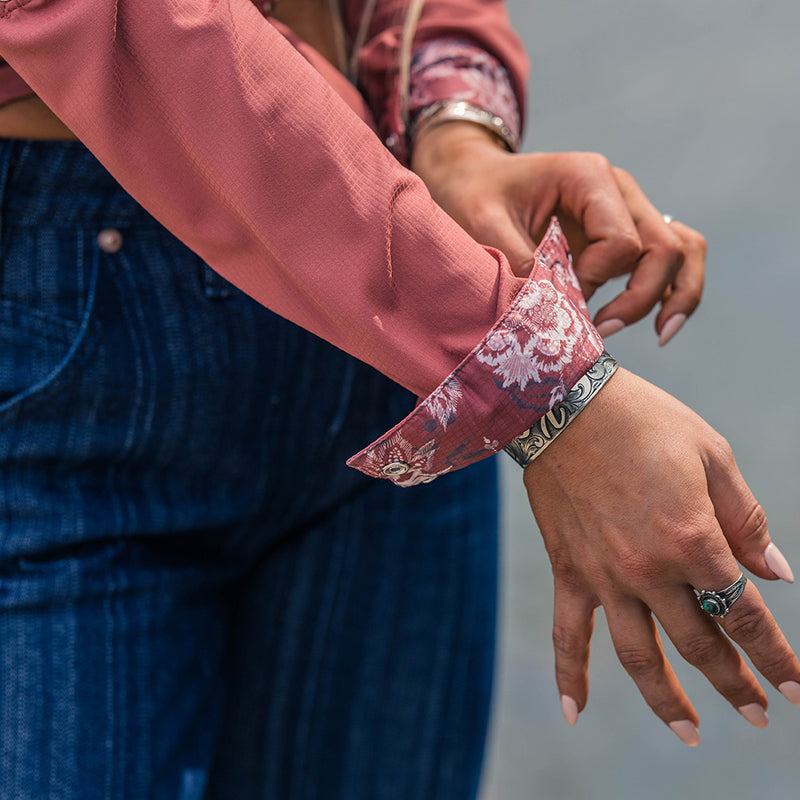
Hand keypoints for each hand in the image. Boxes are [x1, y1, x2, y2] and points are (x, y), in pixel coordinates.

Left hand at [411, 123, 705, 344]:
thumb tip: (552, 306)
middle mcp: (619, 190)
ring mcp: (628, 208)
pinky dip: (673, 290)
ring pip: (682, 248)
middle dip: (639, 298)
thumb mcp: (481, 220)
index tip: (563, 291)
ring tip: (661, 334)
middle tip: (600, 330)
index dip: (598, 277)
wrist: (475, 178)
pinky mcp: (626, 230)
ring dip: (675, 296)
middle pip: (664, 247)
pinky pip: (671, 256)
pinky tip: (660, 325)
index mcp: (588, 177)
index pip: (622, 240)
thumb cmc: (476, 194)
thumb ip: (515, 257)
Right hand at [523, 368, 798, 743]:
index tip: (798, 688)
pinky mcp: (569, 570)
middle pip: (700, 644)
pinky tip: (574, 712)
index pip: (744, 614)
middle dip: (736, 683)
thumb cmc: (645, 422)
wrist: (565, 406)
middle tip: (759, 713)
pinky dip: (569, 675)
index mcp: (693, 540)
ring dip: (668, 701)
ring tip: (690, 734)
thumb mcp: (712, 455)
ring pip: (639, 656)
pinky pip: (566, 633)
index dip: (776, 656)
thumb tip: (776, 575)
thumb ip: (744, 520)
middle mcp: (649, 570)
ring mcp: (604, 576)